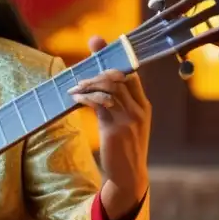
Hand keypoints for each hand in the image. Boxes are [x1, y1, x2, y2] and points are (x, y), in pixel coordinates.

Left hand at [69, 36, 151, 216]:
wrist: (128, 176)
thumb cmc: (123, 148)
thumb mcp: (121, 123)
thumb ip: (112, 104)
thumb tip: (93, 86)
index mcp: (144, 105)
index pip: (131, 73)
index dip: (114, 57)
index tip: (96, 43)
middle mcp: (140, 109)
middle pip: (119, 76)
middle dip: (97, 69)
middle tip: (79, 74)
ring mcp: (129, 119)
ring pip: (109, 88)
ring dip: (89, 84)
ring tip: (74, 88)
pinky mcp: (116, 129)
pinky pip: (100, 105)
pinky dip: (86, 98)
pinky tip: (76, 98)